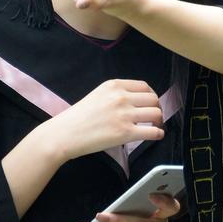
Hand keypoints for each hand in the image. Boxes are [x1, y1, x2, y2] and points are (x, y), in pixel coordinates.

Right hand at [35, 79, 163, 162]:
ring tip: (155, 126)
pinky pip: (152, 132)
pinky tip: (156, 135)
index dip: (151, 96)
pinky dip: (158, 134)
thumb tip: (136, 103)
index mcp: (114, 85)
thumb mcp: (97, 95)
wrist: (63, 134)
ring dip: (159, 121)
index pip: (144, 86)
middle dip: (156, 108)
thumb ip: (116, 95)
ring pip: (156, 114)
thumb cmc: (77, 117)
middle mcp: (121, 97)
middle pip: (153, 99)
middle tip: (154, 117)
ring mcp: (124, 115)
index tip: (150, 103)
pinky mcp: (125, 133)